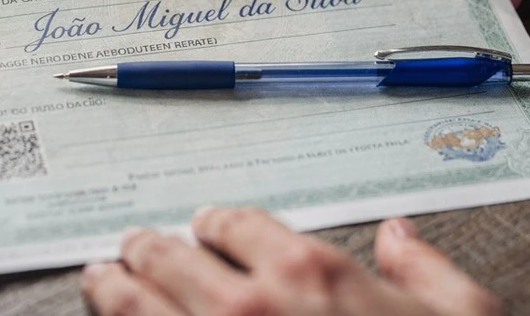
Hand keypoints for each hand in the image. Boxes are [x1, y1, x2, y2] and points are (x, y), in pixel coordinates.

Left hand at [81, 207, 503, 315]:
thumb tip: (399, 235)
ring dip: (112, 285)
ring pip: (133, 305)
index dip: (215, 222)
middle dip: (149, 248)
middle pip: (171, 256)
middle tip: (134, 248)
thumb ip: (428, 271)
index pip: (236, 223)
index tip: (205, 226)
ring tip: (100, 277)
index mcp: (312, 274)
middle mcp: (248, 308)